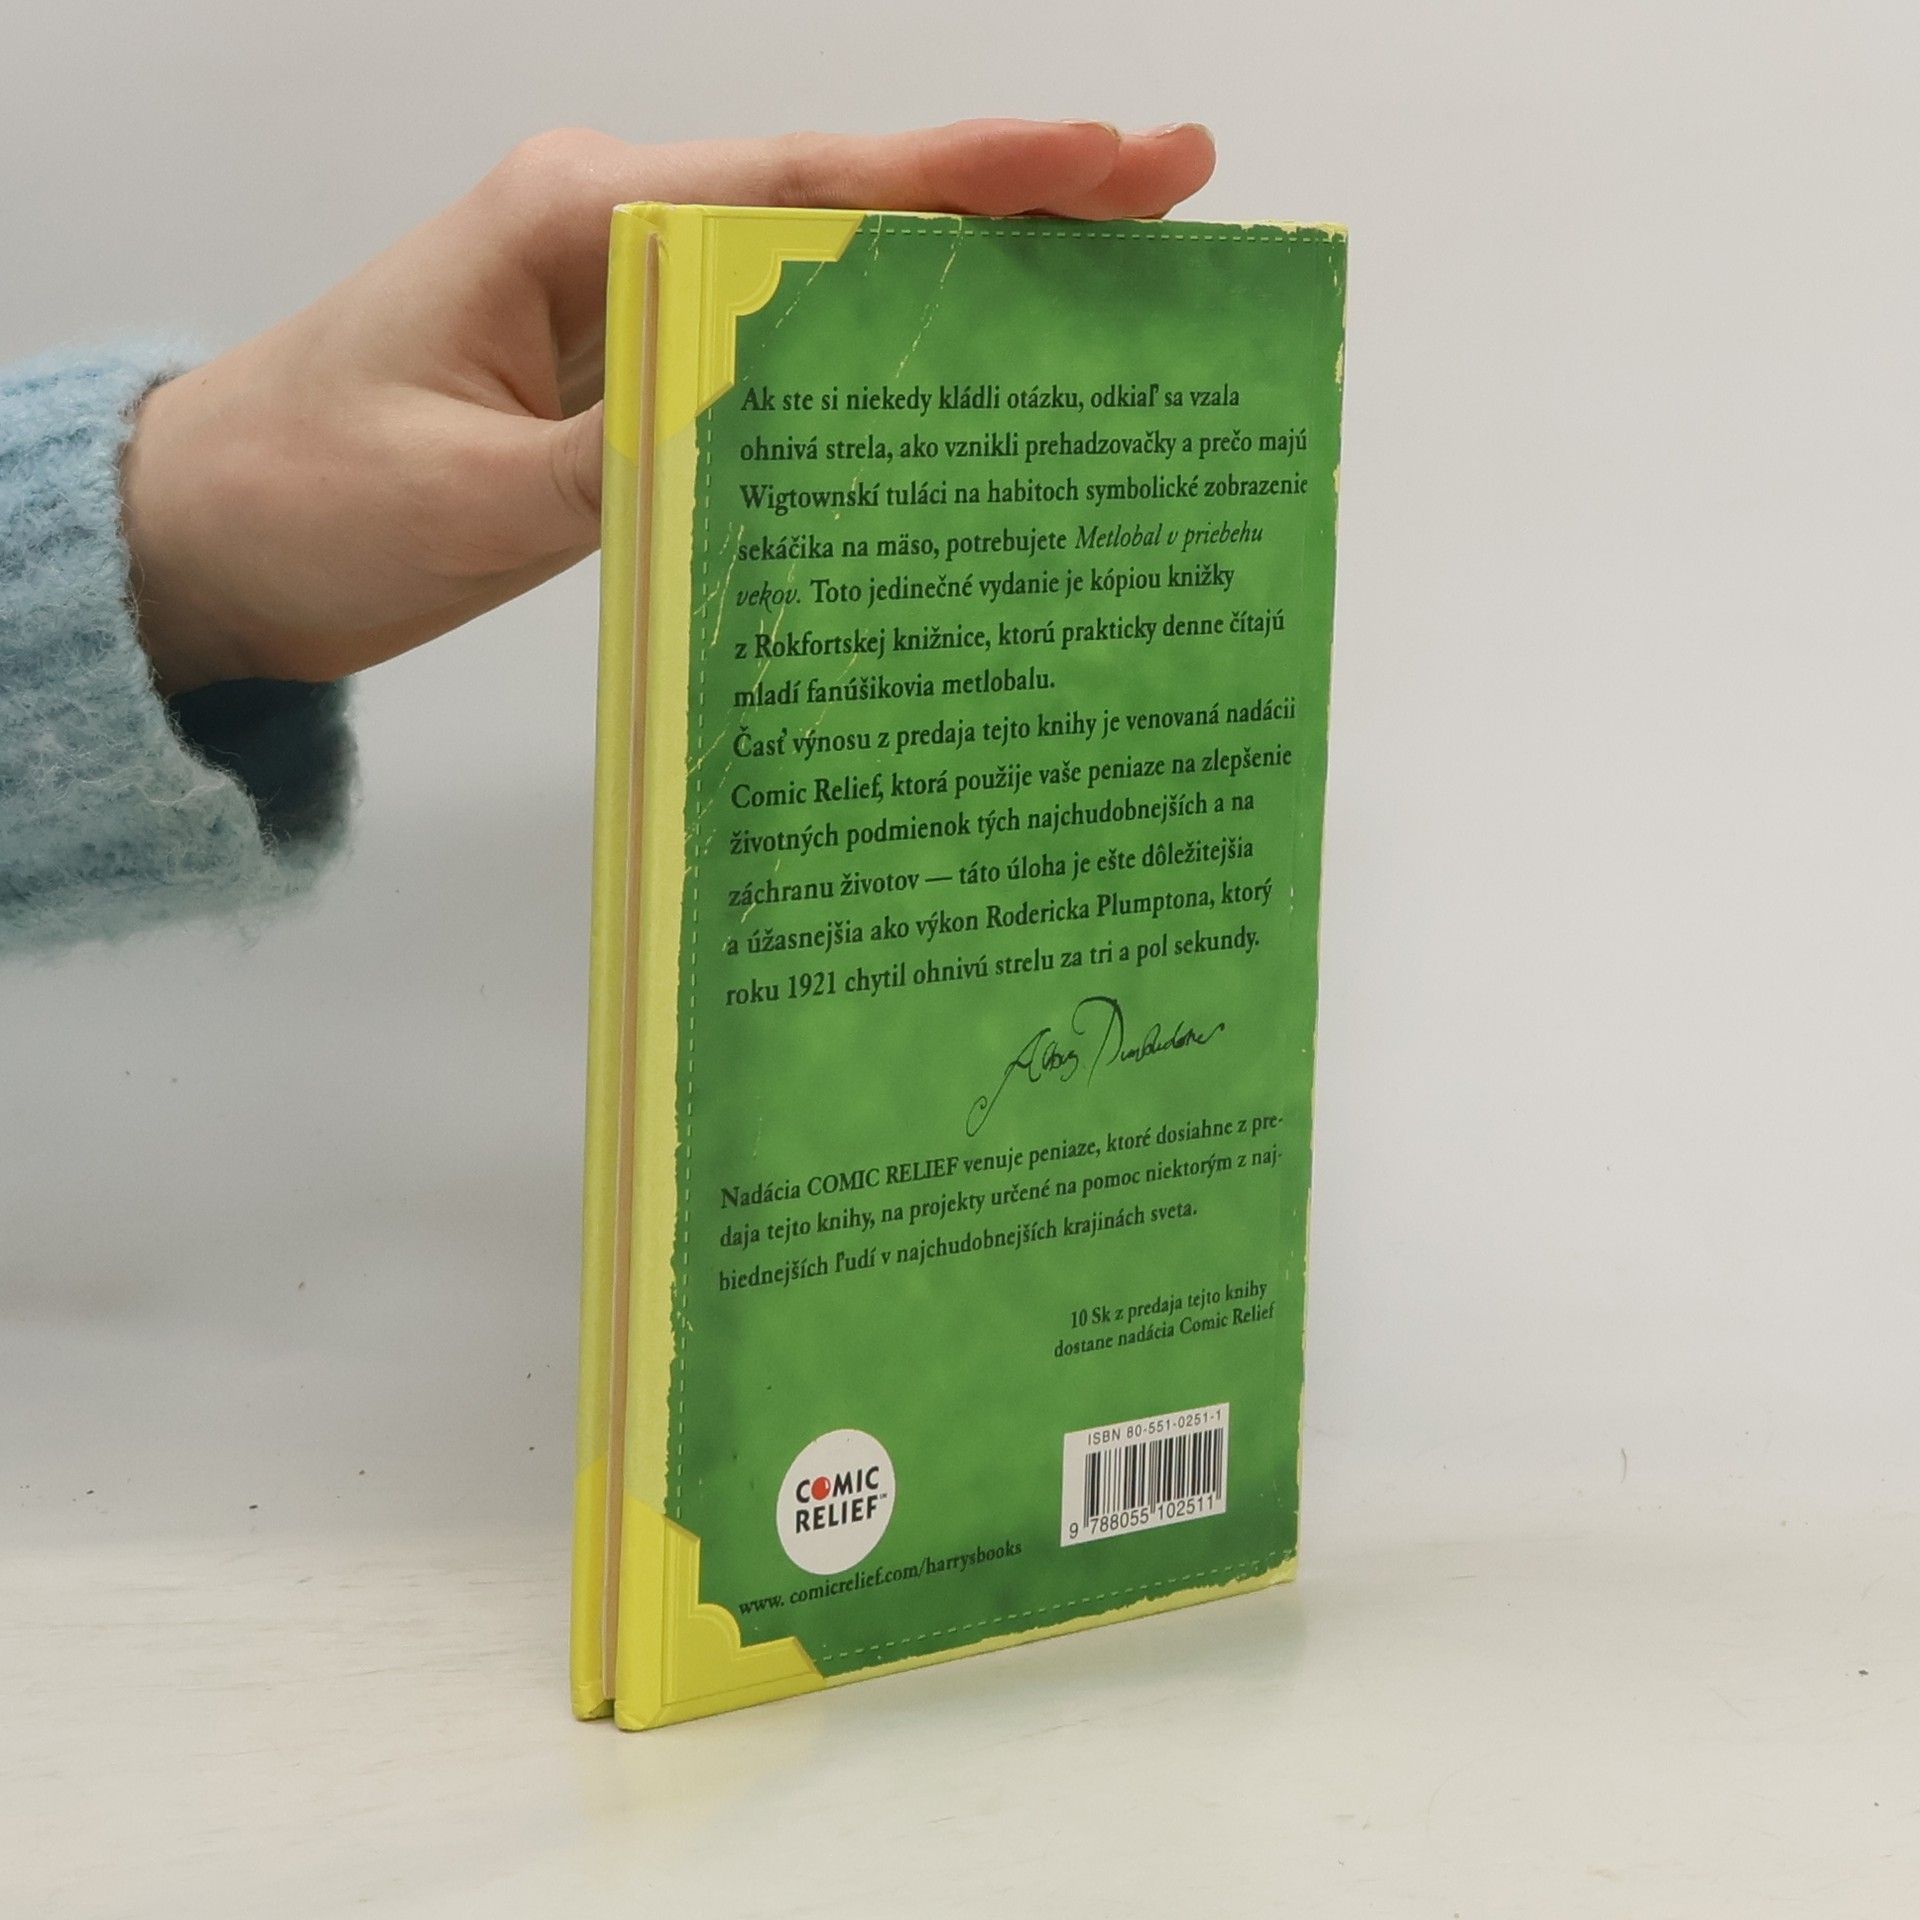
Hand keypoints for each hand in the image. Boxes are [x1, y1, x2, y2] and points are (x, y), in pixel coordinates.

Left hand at [119, 119, 1215, 694]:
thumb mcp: (480, 494)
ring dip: (957, 282)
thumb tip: (800, 428)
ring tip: (1106, 290)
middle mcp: (617, 236)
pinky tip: (950, 388)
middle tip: (1170, 199)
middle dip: (1008, 203)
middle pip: (844, 209)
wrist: (208, 540)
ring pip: (821, 280)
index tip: (1112, 157)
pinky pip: (771, 358)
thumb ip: (648, 450)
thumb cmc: (311, 501)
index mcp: (581, 220)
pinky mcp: (623, 376)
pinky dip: (867, 367)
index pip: (811, 187)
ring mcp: (622, 303)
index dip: (973, 175)